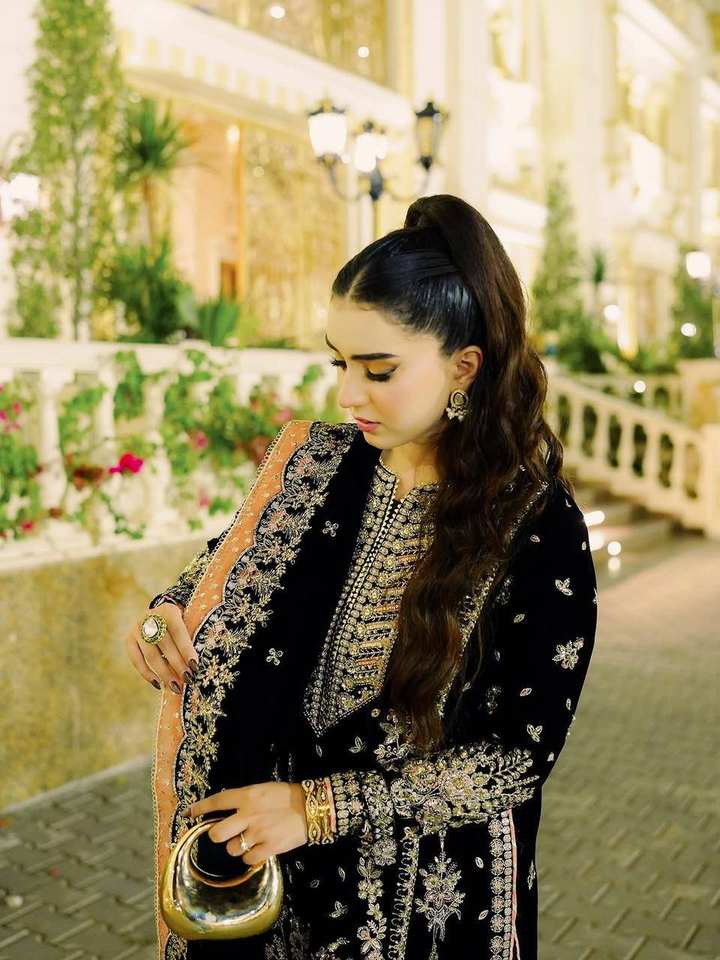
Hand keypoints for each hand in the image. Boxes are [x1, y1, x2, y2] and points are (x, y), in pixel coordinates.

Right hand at [125, 600, 197, 693]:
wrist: (159, 615)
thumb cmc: (180, 623)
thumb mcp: (186, 623)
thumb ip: (190, 638)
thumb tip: (195, 666)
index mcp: (168, 610)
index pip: (178, 631)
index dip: (186, 650)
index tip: (195, 666)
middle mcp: (150, 617)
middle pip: (164, 645)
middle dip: (177, 664)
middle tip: (187, 680)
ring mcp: (137, 629)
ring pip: (151, 655)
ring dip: (164, 673)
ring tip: (175, 686)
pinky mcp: (128, 639)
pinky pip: (136, 660)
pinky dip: (147, 674)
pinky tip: (158, 684)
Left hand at [180, 781, 307, 865]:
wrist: (311, 807)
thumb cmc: (286, 796)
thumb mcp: (262, 790)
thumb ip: (243, 801)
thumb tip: (225, 812)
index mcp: (247, 796)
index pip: (216, 802)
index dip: (199, 809)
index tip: (188, 813)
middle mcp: (248, 815)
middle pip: (216, 833)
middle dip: (216, 835)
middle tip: (224, 834)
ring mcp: (258, 833)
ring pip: (232, 849)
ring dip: (237, 847)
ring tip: (248, 840)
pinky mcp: (269, 848)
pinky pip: (248, 860)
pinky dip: (251, 857)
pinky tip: (258, 849)